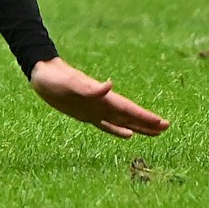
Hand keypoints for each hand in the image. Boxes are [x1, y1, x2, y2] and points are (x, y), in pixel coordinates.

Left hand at [28, 57, 169, 137]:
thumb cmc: (55, 77)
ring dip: (138, 126)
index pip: (128, 109)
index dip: (145, 117)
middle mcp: (102, 104)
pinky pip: (106, 124)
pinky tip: (128, 134)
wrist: (42, 73)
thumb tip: (110, 85)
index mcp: (102, 97)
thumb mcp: (70, 83)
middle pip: (129, 116)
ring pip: (122, 121)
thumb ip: (90, 87)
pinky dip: (118, 130)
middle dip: (147, 122)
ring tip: (155, 132)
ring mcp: (95, 109)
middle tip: (166, 128)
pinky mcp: (86, 113)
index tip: (163, 123)